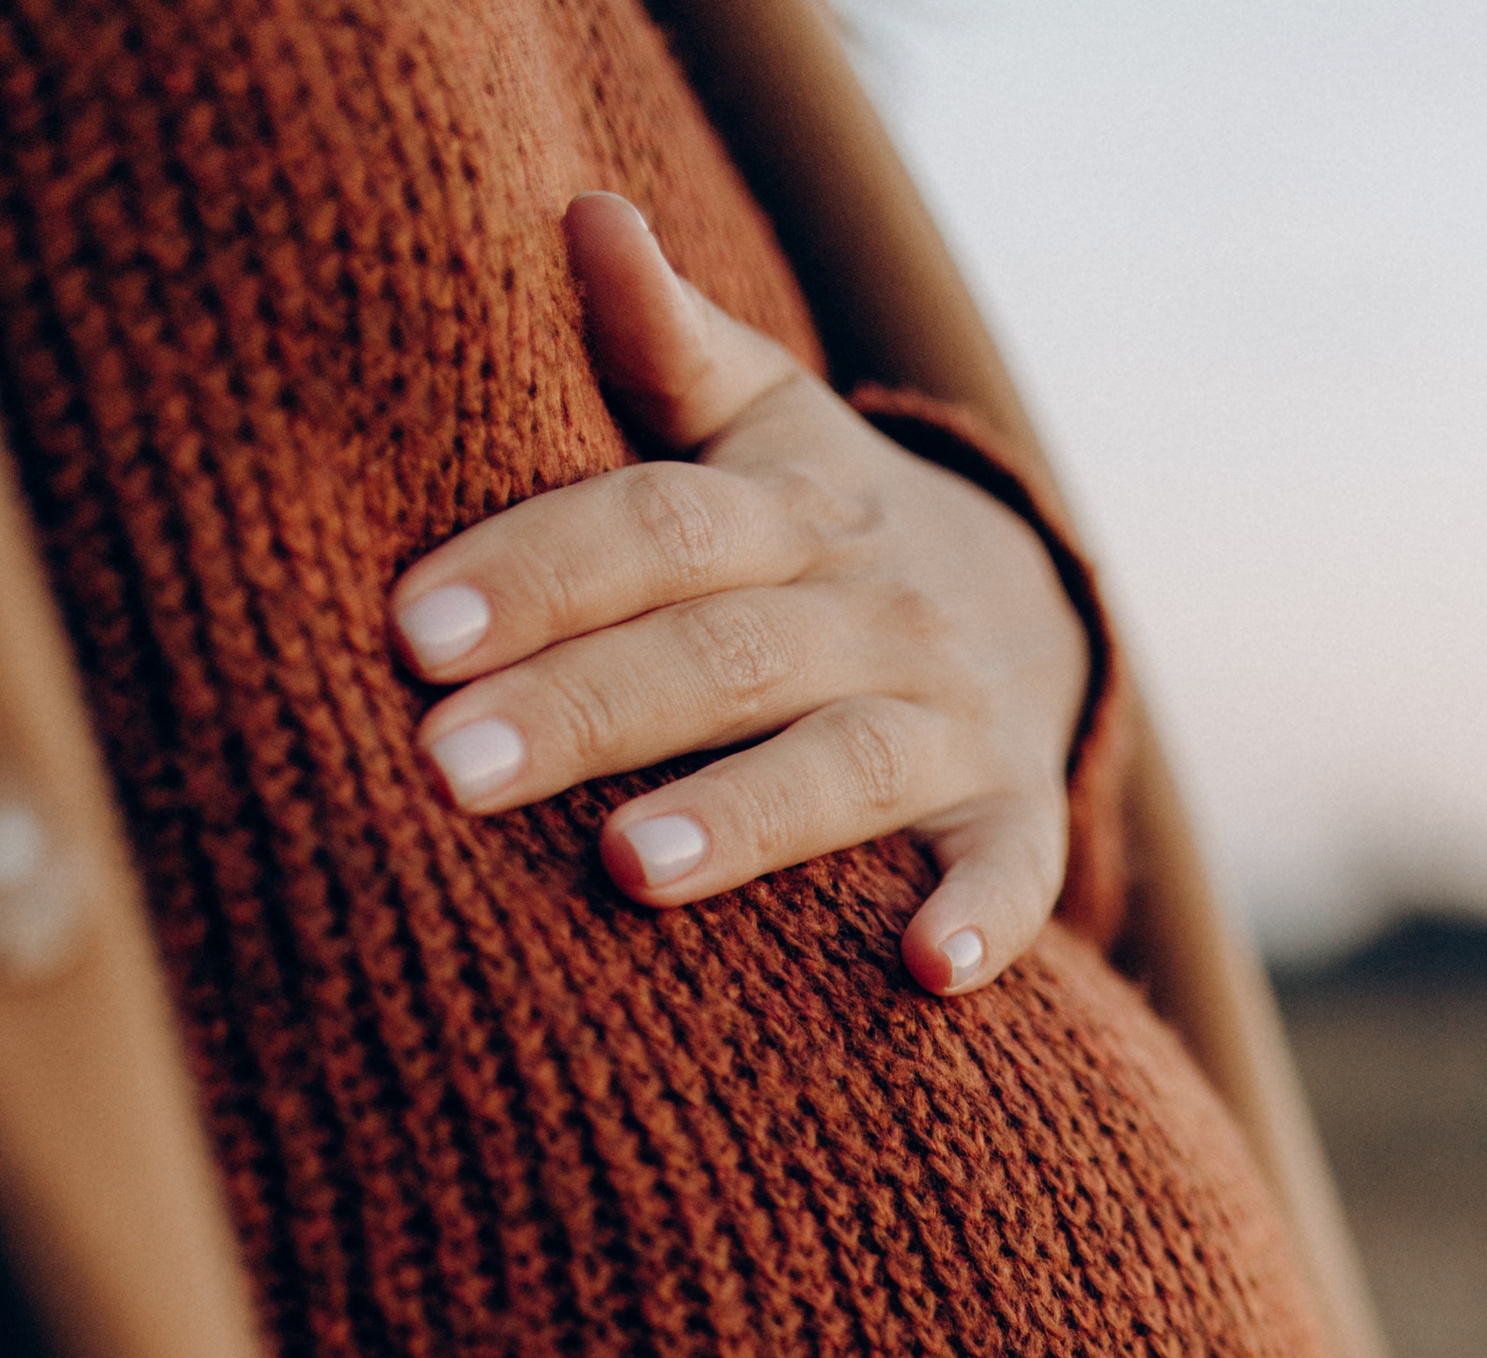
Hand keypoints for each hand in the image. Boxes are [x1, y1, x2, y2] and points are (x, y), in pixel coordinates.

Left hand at [387, 191, 1088, 993]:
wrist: (1030, 613)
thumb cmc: (823, 531)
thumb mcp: (762, 417)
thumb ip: (664, 340)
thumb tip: (585, 215)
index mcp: (793, 505)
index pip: (657, 524)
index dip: (539, 572)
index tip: (415, 629)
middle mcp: (876, 608)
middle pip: (721, 652)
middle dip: (585, 710)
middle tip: (452, 770)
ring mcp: (952, 719)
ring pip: (845, 764)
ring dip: (744, 816)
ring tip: (629, 870)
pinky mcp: (1016, 816)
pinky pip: (1014, 871)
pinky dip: (982, 920)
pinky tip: (926, 972)